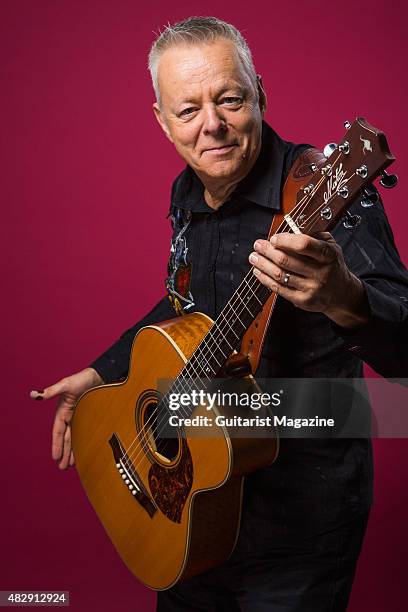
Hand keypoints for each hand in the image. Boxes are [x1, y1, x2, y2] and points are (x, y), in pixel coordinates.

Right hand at [30, 367, 103, 469]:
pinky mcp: (90, 418)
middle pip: (66, 438)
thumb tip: (35, 394)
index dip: (56, 445)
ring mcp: (80, 418)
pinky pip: (85, 433)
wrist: (100, 376)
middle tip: (62, 468)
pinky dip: (83, 443)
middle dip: (64, 453)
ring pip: (75, 438)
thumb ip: (51, 391)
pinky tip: (84, 452)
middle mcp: (70, 416)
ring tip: (70, 466)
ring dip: (72, 451)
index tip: (55, 457)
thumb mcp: (65, 385)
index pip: (58, 432)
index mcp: (63, 411)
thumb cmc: (81, 379)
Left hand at [249, 232, 368, 328]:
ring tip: (254, 257)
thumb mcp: (330, 245)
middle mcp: (321, 273)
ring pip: (280, 275)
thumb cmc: (331, 264)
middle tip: (258, 245)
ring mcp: (312, 288)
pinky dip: (265, 279)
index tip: (274, 238)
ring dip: (263, 264)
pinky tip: (259, 271)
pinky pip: (279, 289)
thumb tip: (290, 227)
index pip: (304, 245)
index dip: (285, 240)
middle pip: (287, 260)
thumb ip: (313, 235)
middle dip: (268, 251)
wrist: (341, 293)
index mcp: (328, 255)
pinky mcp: (303, 301)